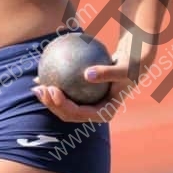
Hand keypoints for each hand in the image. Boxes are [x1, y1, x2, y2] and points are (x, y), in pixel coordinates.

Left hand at [31, 36, 155, 123]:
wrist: (136, 59)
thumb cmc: (132, 64)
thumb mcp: (125, 68)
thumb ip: (107, 73)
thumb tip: (86, 74)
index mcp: (105, 112)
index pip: (79, 114)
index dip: (62, 106)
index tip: (52, 89)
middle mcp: (95, 112)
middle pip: (69, 113)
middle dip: (51, 105)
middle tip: (40, 89)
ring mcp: (89, 104)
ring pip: (64, 105)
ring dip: (49, 98)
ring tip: (36, 86)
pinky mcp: (85, 95)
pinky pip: (67, 91)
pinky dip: (55, 84)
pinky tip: (42, 74)